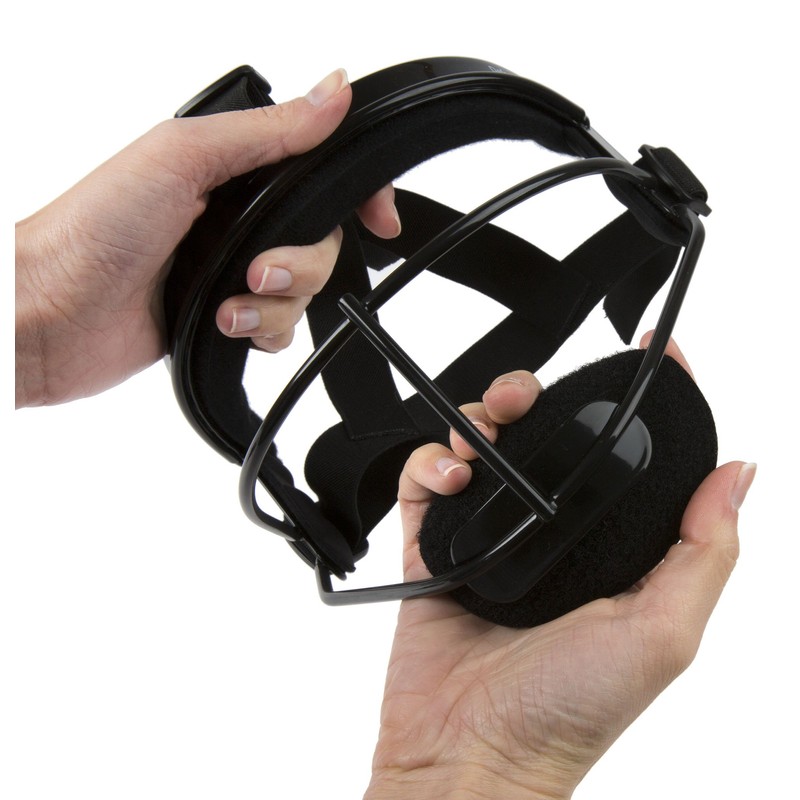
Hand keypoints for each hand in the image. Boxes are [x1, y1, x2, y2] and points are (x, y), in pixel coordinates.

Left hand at [15, 69, 399, 407]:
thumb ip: (268, 131)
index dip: (358, 194)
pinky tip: (225, 325)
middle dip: (301, 262)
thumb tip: (334, 91)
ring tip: (229, 300)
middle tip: (257, 267)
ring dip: (274, 302)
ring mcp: (230, 268)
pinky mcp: (223, 315)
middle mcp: (235, 216)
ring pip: (304, 291)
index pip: (319, 170)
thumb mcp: (184, 158)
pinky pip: (278, 329)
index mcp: (230, 168)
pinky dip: (260, 331)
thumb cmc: (92, 227)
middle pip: (321, 240)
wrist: (48, 313)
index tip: (379, 220)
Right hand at [366, 339, 753, 799]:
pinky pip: (425, 483)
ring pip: (485, 446)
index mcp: (610, 549)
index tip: (649, 356)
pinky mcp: (436, 548)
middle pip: (545, 436)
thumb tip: (740, 474)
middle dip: (536, 395)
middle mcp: (553, 536)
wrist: (471, 753)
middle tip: (526, 394)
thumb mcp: (661, 633)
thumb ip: (704, 553)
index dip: (640, 402)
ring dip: (480, 420)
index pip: (631, 457)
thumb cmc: (568, 711)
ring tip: (480, 436)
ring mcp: (491, 537)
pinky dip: (430, 463)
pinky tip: (449, 476)